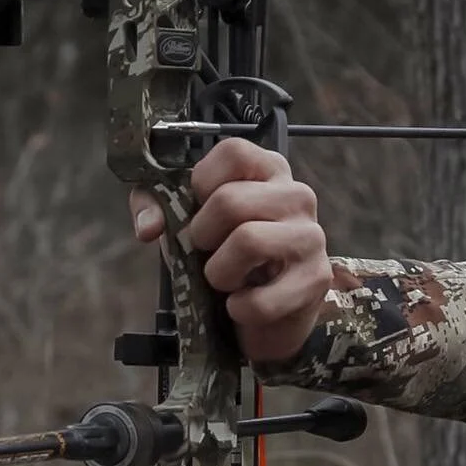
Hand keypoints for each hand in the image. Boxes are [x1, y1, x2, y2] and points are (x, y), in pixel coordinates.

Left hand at [130, 139, 333, 364]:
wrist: (268, 313)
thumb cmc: (228, 256)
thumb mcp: (189, 224)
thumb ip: (160, 208)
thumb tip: (150, 227)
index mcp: (268, 170)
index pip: (233, 152)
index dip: (202, 182)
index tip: (199, 209)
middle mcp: (297, 195)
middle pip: (231, 200)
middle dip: (202, 236)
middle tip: (207, 253)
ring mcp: (311, 236)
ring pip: (249, 240)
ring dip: (219, 273)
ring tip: (224, 280)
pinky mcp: (315, 280)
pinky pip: (262, 298)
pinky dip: (239, 309)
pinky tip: (240, 306)